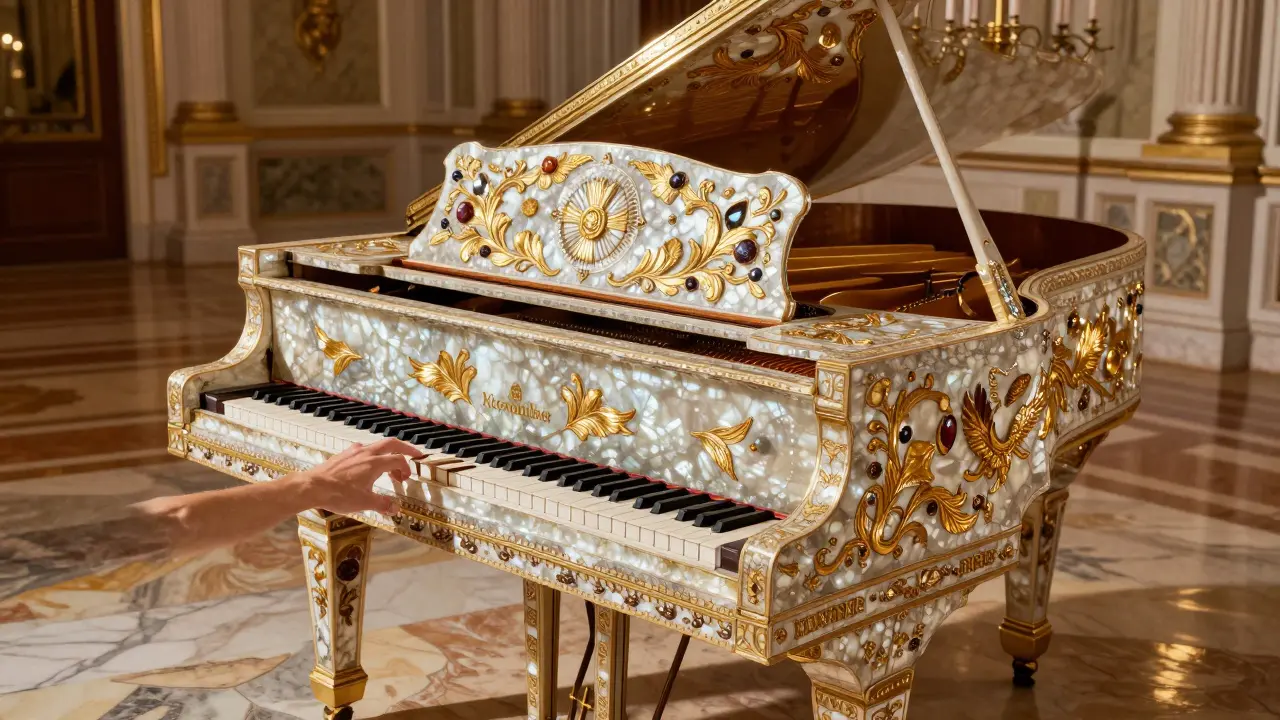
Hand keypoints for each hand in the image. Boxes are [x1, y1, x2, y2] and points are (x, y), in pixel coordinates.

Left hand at [293, 438, 419, 514]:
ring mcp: (353, 452)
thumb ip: (382, 504)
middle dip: (405, 448)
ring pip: (376, 446)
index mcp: (374, 463)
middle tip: (414, 454)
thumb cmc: (339, 494)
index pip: (398, 459)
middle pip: (391, 443)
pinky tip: (367, 469)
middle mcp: (366, 453)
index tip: (406, 479)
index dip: (406, 468)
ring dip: (387, 454)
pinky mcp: (343, 455)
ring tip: (388, 469)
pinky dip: (372, 456)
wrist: (312, 487)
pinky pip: (364, 450)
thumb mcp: (364, 503)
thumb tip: (395, 508)